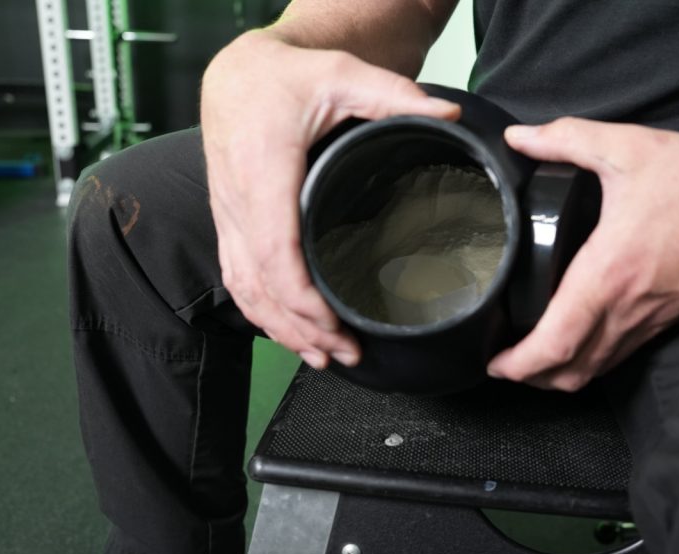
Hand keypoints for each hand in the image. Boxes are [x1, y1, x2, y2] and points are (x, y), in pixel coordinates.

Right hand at [201, 31, 459, 368]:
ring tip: (322, 355)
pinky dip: (260, 312)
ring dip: (279, 328)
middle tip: (346, 353)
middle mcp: (238, 199)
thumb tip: (451, 116)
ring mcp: (227, 214)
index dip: (303, 298)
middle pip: (262, 283)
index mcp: (265, 168)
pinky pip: (236, 277)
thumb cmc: (284, 77)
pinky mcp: (227, 222)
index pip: (277, 250)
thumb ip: (396, 97)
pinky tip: (286, 332)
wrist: (237, 73)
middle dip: (301, 328)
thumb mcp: (343, 75)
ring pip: (245, 288)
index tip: (336, 324)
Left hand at [487, 118, 678, 390]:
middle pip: (570, 371)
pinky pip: (621, 355)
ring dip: (560, 375)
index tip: (492, 364)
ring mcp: (650, 320)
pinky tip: (578, 340)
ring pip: (596, 370)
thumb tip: (519, 136)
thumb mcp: (629, 147)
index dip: (519, 364)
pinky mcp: (668, 318)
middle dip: (531, 379)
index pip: (555, 342)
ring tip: (532, 359)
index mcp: (607, 274)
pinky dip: (591, 360)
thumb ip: (568, 138)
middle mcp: (626, 309)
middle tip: (502, 364)